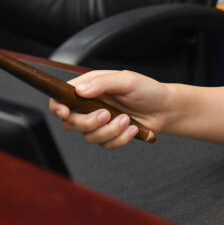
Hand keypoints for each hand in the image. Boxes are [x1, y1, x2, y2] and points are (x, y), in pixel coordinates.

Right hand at [49, 69, 167, 148]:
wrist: (165, 109)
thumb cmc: (147, 90)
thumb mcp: (126, 80)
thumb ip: (103, 83)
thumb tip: (80, 90)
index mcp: (90, 87)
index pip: (62, 97)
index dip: (58, 106)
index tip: (65, 112)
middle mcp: (91, 105)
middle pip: (71, 122)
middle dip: (88, 122)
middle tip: (106, 114)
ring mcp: (100, 122)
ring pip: (89, 136)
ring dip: (110, 130)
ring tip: (127, 119)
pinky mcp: (110, 135)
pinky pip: (105, 144)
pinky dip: (120, 138)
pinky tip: (132, 128)